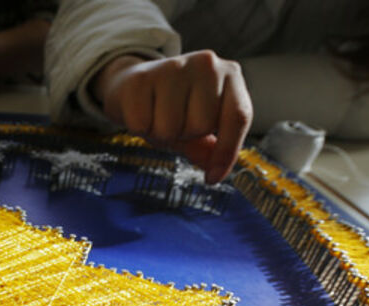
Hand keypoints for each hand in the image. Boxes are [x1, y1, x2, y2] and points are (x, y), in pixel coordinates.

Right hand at [91, 50, 252, 182]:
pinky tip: (140, 112)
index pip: (238, 117)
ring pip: (171, 128)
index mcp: (229, 75)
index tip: (213, 178)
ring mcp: (174, 66)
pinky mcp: (142, 77)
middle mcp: (207, 64)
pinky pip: (142, 124)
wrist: (131, 83)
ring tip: (156, 116)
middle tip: (174, 121)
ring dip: (160, 133)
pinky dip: (138, 128)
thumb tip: (216, 171)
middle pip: (201, 126)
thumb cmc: (169, 106)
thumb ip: (209, 146)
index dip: (226, 152)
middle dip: (184, 135)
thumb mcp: (196, 125)